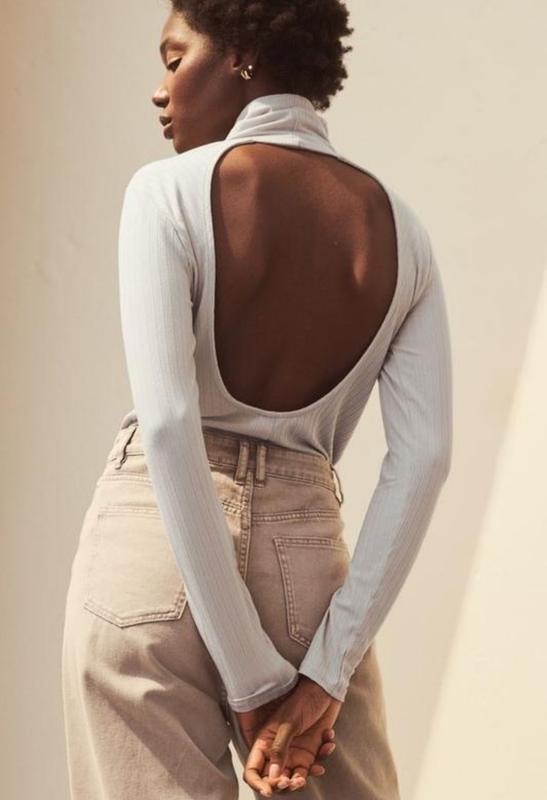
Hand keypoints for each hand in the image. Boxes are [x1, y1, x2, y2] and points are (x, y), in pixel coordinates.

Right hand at [238, 676, 341, 795]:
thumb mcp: (289, 723)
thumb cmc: (303, 700)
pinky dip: (322, 758)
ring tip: (316, 768)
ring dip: (303, 779)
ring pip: (294, 778)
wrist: (325, 689)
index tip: (269, 791)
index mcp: (265, 742)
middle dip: (284, 785)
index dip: (258, 783)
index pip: (254, 769)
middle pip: (274, 779)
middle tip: (295, 781)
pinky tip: (327, 743)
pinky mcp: (311, 752)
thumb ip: (280, 749)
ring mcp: (295, 752)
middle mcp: (278, 751)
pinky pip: (314, 767)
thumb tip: (273, 776)